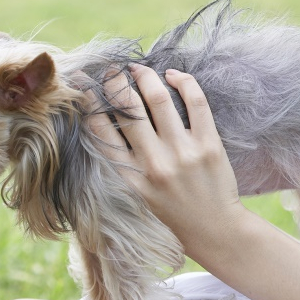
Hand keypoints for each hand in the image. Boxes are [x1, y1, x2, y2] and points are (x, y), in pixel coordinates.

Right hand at [85, 64, 246, 259]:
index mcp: (130, 177)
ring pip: (158, 98)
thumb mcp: (136, 196)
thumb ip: (122, 166)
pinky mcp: (209, 145)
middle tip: (112, 70)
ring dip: (145, 76)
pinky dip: (183, 81)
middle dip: (115, 82)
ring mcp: (182, 152)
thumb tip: (108, 127)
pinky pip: (195, 102)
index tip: (85, 87)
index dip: (91, 104)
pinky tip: (173, 75)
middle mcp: (153, 163)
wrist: (213, 230)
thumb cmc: (171, 214)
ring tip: (138, 69)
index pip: (102, 132)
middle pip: (127, 109)